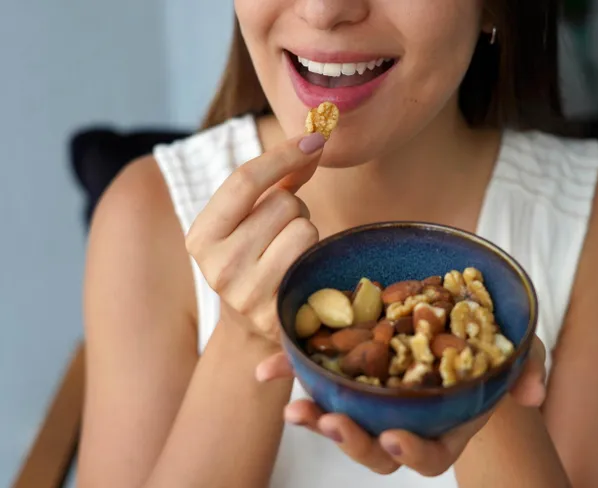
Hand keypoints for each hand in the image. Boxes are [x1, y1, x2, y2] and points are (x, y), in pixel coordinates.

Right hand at [185, 132, 326, 343]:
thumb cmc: (253, 258)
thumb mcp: (247, 219)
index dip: (283, 154)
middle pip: (284, 203)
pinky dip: (315, 256)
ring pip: (304, 228)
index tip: (313, 138)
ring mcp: (247, 294)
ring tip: (289, 252)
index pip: (244, 180)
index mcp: (200, 236)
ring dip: (306, 233)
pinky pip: (315, 259)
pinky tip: (300, 272)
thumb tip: (314, 140)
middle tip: (281, 231)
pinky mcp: (277, 314)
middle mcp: (217, 266)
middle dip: (293, 209)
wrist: (248, 328)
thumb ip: (277, 179)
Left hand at [257, 336, 546, 475]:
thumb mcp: (515, 348)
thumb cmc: (492, 341)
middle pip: (376, 449)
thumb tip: (532, 391)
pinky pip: (318, 378)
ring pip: (342, 421)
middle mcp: (406, 418)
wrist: (458, 317)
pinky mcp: (349, 368)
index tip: (394, 439)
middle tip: (333, 423)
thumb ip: (526, 367)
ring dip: (316, 418)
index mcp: (444, 422)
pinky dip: (292, 374)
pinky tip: (266, 371)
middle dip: (353, 443)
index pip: (431, 455)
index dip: (413, 454)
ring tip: (294, 408)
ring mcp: (375, 396)